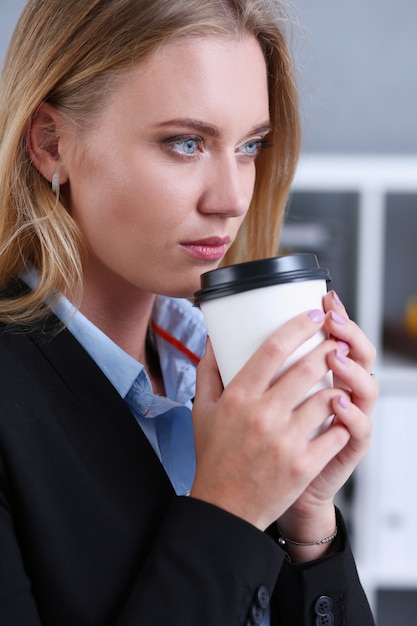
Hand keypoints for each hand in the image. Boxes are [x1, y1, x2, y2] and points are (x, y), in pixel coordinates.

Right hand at [191, 297, 374, 534]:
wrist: (225, 508)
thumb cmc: (215, 457)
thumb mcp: (202, 410)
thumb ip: (208, 370)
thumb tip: (214, 339)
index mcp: (238, 397)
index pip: (273, 349)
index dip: (298, 326)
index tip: (314, 316)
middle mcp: (262, 415)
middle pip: (307, 368)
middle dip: (328, 349)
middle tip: (336, 342)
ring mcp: (285, 441)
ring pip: (326, 399)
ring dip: (337, 385)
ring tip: (339, 379)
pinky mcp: (303, 465)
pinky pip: (335, 432)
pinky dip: (341, 420)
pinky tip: (339, 414)